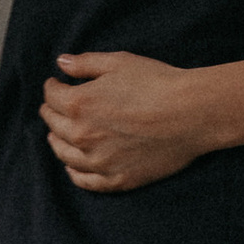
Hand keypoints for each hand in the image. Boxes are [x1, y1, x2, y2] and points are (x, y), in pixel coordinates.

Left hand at [41, 51, 217, 192]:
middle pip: (53, 125)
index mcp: (79, 104)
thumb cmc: (158, 83)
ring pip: (63, 154)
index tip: (56, 83)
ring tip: (58, 135)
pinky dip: (74, 173)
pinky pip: (85, 180)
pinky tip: (72, 166)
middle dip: (51, 111)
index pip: (51, 96)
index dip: (53, 86)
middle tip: (55, 106)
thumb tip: (60, 63)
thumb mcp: (119, 62)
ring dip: (57, 141)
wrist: (193, 114)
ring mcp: (99, 162)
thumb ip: (85, 63)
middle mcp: (82, 136)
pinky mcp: (117, 179)